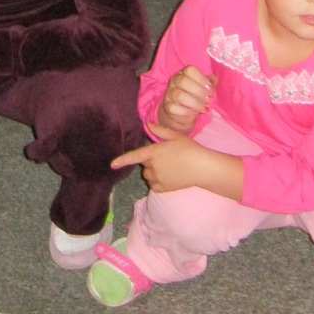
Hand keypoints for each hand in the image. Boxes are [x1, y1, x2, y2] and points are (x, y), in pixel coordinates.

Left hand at [112, 137, 244, 201]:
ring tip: (169, 167)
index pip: (134, 156)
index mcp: (154, 152)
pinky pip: (154, 186)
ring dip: (154, 172)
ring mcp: (158, 179)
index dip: (122, 160)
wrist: (202, 167)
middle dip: (150, 161)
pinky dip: (158, 182)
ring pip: (149, 176)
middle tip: (166, 157)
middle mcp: (153, 166)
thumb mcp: (175, 136)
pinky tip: (169, 177)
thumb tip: (148, 125)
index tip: (112, 165)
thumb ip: (160, 131)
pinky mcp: (164, 188)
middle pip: (144, 165)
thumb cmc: (189, 149)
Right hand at [155, 66, 214, 135]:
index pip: (189, 70)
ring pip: (179, 95)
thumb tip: (214, 80)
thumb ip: (210, 84)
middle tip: (209, 99)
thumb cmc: (194, 98)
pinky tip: (195, 113)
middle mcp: (174, 82)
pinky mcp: (167, 106)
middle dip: (199, 91)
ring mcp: (169, 94)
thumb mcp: (203, 89)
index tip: (210, 88)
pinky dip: (187, 111)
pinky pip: (174, 108)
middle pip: (183, 81)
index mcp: (183, 74)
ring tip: (204, 107)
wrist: (181, 114)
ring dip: (195, 102)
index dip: (201, 78)